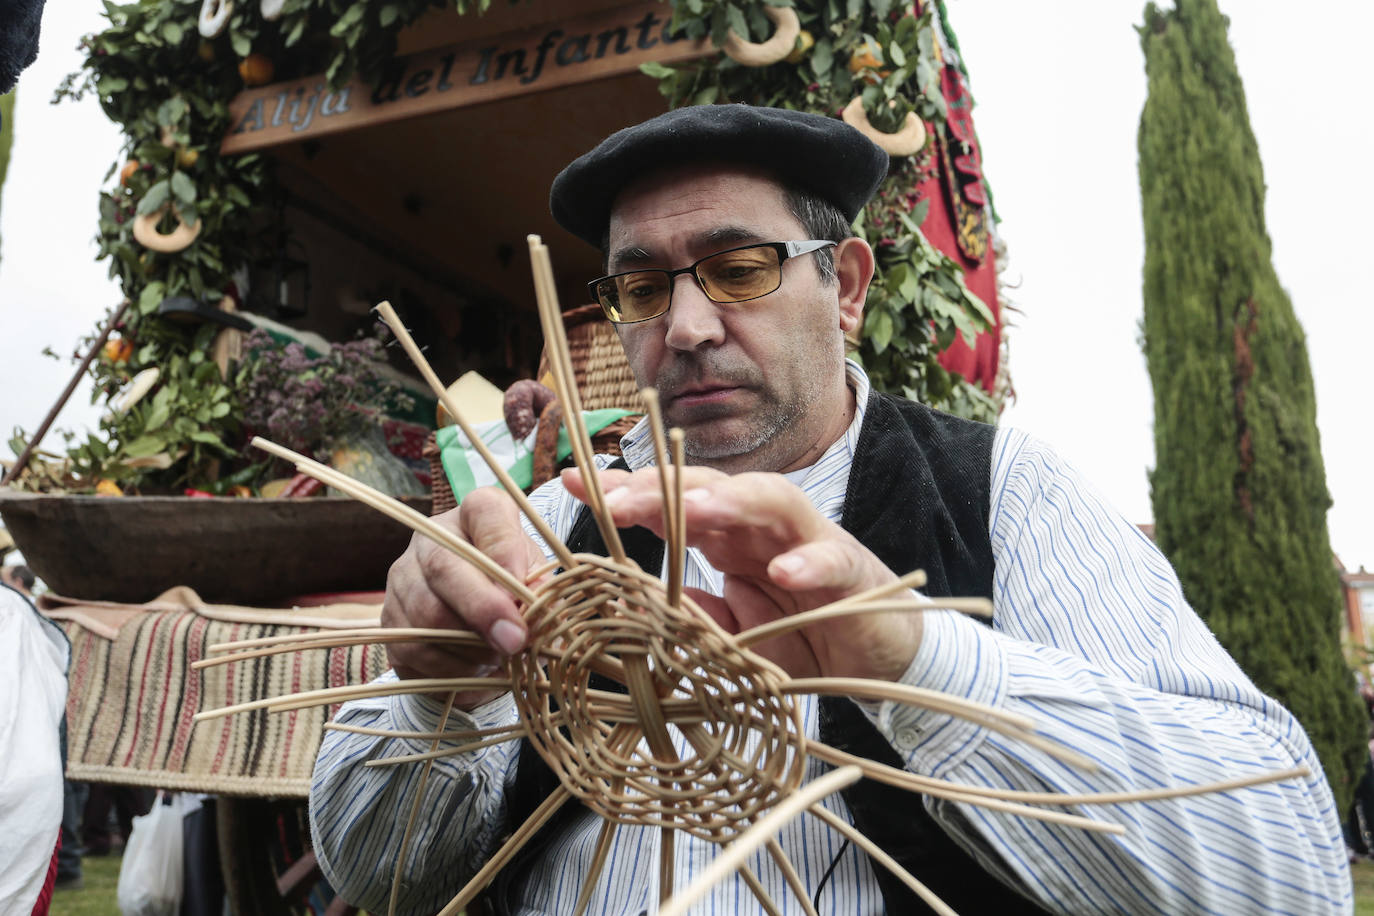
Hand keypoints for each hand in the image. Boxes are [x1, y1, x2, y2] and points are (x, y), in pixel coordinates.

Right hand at [381, 487, 544, 707]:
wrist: (476, 619)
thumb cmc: (512, 588)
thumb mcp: (534, 579)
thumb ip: (541, 590)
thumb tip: (539, 614)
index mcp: (474, 515)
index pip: (485, 511)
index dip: (505, 550)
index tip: (524, 590)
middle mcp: (430, 539)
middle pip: (443, 568)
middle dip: (483, 610)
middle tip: (515, 641)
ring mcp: (401, 579)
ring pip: (426, 616)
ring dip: (469, 646)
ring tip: (499, 656)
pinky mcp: (388, 620)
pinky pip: (414, 650)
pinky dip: (450, 668)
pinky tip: (474, 668)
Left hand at [561, 466, 922, 681]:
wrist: (875, 658)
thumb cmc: (797, 637)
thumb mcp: (725, 634)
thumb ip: (683, 615)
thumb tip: (617, 607)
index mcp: (728, 535)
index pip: (673, 501)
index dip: (627, 491)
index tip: (574, 485)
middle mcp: (763, 526)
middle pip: (711, 488)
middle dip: (663, 488)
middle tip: (616, 498)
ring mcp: (809, 542)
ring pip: (771, 501)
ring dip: (730, 502)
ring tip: (691, 510)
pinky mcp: (853, 574)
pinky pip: (831, 561)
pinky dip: (809, 564)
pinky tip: (785, 572)